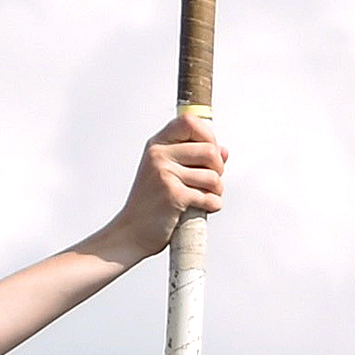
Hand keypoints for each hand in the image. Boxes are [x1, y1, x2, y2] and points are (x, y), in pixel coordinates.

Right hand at [103, 115, 226, 262]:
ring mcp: (164, 174)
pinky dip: (212, 205)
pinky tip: (203, 208)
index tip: (210, 150)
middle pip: (209, 150)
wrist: (131, 232)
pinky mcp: (173, 195)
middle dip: (218, 168)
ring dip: (216, 190)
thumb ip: (194, 159)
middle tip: (210, 181)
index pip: (188, 122)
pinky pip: (208, 196)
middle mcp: (158, 156)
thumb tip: (223, 151)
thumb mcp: (166, 173)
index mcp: (157, 146)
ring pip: (213, 176)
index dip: (207, 134)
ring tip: (204, 196)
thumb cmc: (149, 204)